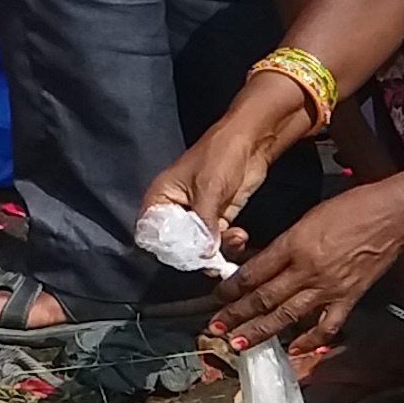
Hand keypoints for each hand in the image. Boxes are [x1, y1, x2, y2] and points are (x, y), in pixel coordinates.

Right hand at [138, 101, 284, 251]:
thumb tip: (203, 256)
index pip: (152, 234)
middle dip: (197, 254)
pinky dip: (228, 244)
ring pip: (199, 247)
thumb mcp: (208, 191)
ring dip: (218, 251)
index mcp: (159, 198)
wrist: (251, 142)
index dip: (168, 250)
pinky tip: (240, 236)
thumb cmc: (221, 156)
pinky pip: (216, 241)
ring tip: (234, 239)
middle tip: (214, 259)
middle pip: (176, 246)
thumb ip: (203, 225)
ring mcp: (195, 216)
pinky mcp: (216, 219)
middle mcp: (173, 211)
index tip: (189, 257)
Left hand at [218, 162, 403, 349]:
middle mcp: (306, 269)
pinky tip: (294, 349)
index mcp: (294, 244)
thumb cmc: (353, 207)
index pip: (254, 272)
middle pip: (264, 297)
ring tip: (239, 343)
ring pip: (286, 315)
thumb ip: (286, 244)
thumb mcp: (309, 218)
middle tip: (216, 328)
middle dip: (236, 315)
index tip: (218, 298)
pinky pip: (325, 326)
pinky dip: (309, 341)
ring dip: (260, 331)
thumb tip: (264, 265)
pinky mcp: (348, 297)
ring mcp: (328, 287)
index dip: (232, 288)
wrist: (392, 215)